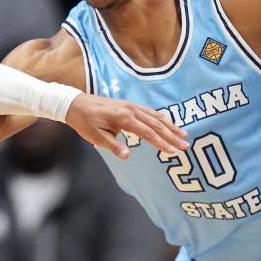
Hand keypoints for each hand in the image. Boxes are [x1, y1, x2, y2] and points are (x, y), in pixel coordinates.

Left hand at [64, 94, 187, 158]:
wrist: (75, 104)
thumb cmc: (84, 122)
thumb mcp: (95, 137)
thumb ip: (113, 146)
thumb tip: (128, 156)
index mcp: (123, 118)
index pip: (147, 132)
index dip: (161, 143)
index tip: (172, 151)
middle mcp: (130, 109)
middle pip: (156, 124)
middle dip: (171, 135)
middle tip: (185, 145)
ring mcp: (131, 105)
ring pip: (155, 116)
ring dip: (170, 126)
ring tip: (183, 134)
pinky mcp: (129, 104)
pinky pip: (149, 111)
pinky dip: (161, 118)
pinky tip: (168, 124)